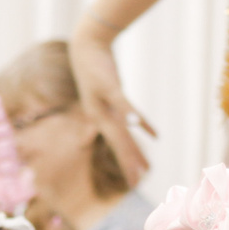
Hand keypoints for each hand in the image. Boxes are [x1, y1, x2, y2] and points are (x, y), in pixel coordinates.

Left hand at [69, 22, 153, 186]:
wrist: (87, 45)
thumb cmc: (99, 69)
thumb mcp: (109, 94)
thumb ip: (120, 110)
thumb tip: (129, 123)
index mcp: (100, 118)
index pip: (116, 145)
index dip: (126, 163)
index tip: (136, 182)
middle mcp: (99, 115)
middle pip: (118, 144)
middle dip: (128, 164)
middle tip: (137, 184)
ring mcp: (103, 102)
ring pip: (119, 131)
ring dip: (130, 150)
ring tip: (141, 168)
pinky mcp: (109, 86)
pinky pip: (123, 104)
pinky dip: (132, 116)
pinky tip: (140, 127)